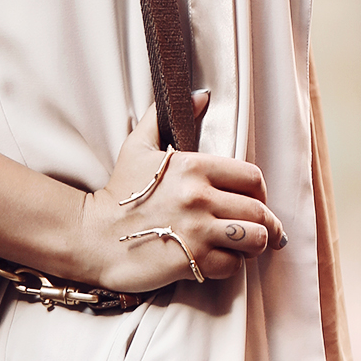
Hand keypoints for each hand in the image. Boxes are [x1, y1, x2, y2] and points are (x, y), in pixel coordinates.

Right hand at [81, 98, 286, 292]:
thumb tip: (201, 95)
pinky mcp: (193, 260)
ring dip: (254, 244)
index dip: (259, 191)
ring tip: (246, 245)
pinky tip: (220, 260)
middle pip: (259, 210)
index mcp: (193, 166)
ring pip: (254, 238)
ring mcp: (197, 230)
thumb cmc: (118, 193)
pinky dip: (232, 265)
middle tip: (261, 229)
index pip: (252, 177)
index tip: (253, 201)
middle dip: (266, 222)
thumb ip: (164, 118)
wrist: (93, 236)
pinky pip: (233, 265)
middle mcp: (199, 196)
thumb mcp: (138, 147)